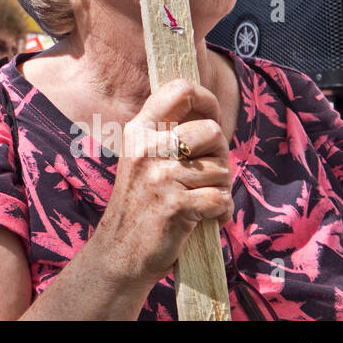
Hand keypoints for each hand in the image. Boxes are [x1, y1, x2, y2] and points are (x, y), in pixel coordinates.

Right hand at [93, 79, 232, 287]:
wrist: (121, 252)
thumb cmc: (143, 203)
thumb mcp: (144, 159)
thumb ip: (170, 135)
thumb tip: (213, 113)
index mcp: (139, 130)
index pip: (180, 90)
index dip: (208, 101)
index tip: (213, 119)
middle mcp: (147, 148)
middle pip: (212, 131)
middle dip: (220, 155)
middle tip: (206, 175)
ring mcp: (159, 177)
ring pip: (221, 170)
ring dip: (220, 189)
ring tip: (199, 200)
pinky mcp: (175, 205)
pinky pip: (221, 199)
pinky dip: (221, 212)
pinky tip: (205, 218)